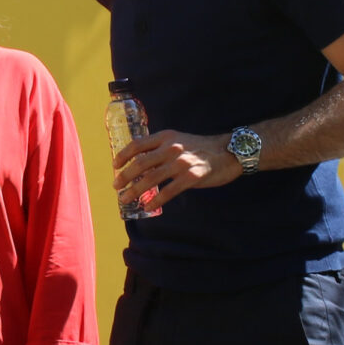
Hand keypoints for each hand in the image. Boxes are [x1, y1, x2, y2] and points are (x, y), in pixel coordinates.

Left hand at [114, 130, 239, 213]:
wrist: (228, 152)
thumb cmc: (201, 148)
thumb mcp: (179, 140)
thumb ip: (162, 148)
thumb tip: (141, 163)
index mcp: (166, 137)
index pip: (138, 144)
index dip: (123, 156)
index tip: (115, 166)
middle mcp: (172, 149)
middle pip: (140, 163)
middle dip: (125, 177)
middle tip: (116, 187)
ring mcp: (181, 163)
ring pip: (151, 179)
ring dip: (135, 191)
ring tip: (126, 199)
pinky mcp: (191, 178)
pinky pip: (168, 191)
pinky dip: (155, 200)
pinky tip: (148, 207)